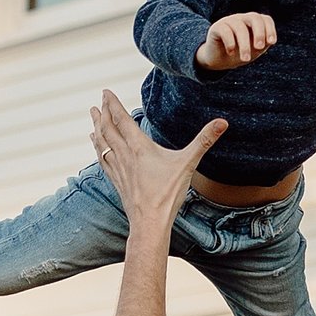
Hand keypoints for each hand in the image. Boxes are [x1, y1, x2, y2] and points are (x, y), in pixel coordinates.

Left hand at [89, 90, 225, 238]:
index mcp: (139, 147)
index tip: (105, 91)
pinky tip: (96, 145)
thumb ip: (204, 141)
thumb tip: (223, 122)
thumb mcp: (188, 164)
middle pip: (108, 129)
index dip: (112, 104)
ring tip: (92, 117)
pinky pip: (103, 159)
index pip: (122, 119)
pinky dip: (98, 147)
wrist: (150, 223)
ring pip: (102, 143)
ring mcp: (119, 169)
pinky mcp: (117, 181)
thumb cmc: (168, 194)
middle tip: (98, 100)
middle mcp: (124, 155)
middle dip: (102, 113)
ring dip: (97, 128)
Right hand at [194, 11, 276, 71]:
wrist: (218, 60)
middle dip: (259, 33)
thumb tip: (269, 41)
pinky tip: (230, 53)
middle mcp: (242, 19)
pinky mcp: (217, 27)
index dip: (270, 29)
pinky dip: (230, 42)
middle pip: (254, 18)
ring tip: (245, 59)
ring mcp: (229, 21)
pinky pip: (225, 31)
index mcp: (254, 23)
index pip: (265, 19)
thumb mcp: (254, 51)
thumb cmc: (239, 53)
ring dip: (244, 45)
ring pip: (240, 27)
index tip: (271, 43)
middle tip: (259, 48)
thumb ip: (262, 45)